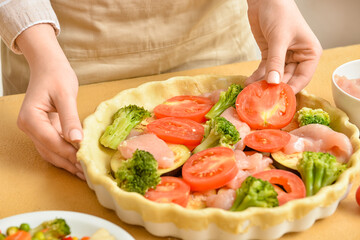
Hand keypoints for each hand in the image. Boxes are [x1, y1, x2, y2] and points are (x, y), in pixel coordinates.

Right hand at [16, 24, 84, 179]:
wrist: (49, 66)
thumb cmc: (56, 75)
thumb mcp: (65, 95)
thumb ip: (70, 118)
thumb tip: (76, 141)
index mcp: (31, 118)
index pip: (51, 142)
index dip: (69, 153)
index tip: (85, 163)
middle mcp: (29, 126)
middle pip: (49, 151)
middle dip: (69, 163)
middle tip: (87, 175)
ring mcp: (34, 129)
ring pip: (50, 152)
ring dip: (67, 163)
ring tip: (84, 173)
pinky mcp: (42, 129)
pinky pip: (53, 146)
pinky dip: (65, 154)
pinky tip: (77, 161)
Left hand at [246, 0, 322, 92]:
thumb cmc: (280, 12)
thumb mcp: (279, 38)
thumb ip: (276, 61)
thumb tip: (274, 83)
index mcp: (310, 53)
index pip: (303, 78)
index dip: (291, 89)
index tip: (278, 99)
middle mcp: (299, 57)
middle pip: (287, 79)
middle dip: (274, 88)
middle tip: (261, 99)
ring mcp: (284, 57)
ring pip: (275, 76)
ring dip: (264, 84)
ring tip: (252, 93)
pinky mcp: (270, 55)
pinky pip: (265, 70)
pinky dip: (257, 77)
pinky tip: (249, 83)